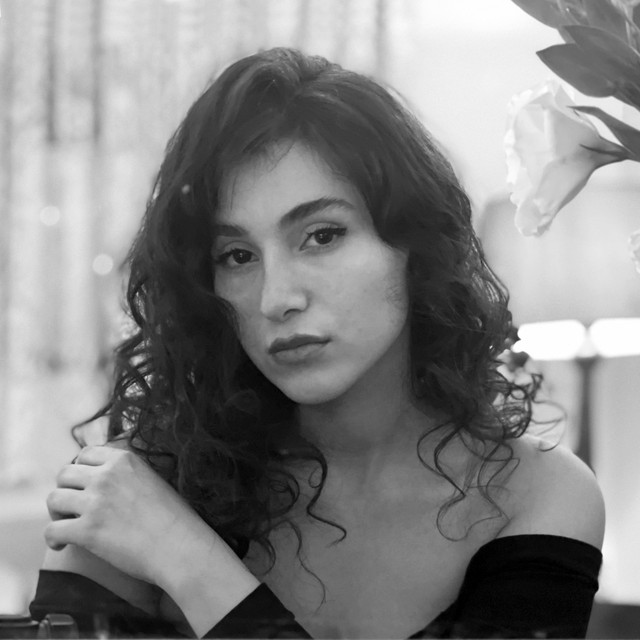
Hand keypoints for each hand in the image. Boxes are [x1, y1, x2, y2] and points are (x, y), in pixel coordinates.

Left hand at [44, 445, 216, 588]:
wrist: (180, 546)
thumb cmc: (174, 518)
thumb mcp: (153, 479)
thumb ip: (128, 474)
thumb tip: (108, 480)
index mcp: (124, 460)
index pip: (86, 454)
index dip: (80, 470)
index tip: (83, 484)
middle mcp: (106, 475)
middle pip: (65, 474)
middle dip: (66, 490)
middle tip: (73, 507)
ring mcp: (96, 502)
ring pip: (54, 498)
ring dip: (57, 512)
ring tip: (67, 524)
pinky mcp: (87, 530)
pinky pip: (52, 530)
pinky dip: (53, 539)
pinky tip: (62, 546)